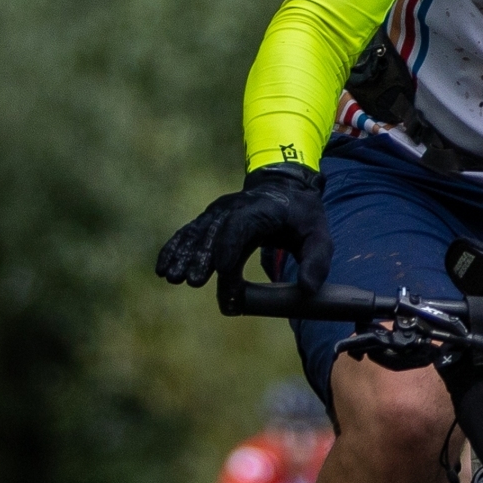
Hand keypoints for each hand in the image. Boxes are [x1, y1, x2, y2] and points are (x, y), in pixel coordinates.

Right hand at [156, 163, 333, 291]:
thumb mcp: (319, 235)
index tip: (220, 271)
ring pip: (196, 233)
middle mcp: (234, 208)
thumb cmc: (303, 217)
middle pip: (213, 232)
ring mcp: (217, 213)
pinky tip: (162, 269)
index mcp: (261, 209)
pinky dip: (175, 249)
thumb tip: (307, 291)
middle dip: (202, 257)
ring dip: (183, 255)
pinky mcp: (208, 221)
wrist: (286, 191)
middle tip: (193, 281)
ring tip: (172, 278)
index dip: (228, 247)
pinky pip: (188, 234)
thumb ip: (317, 261)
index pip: (240, 227)